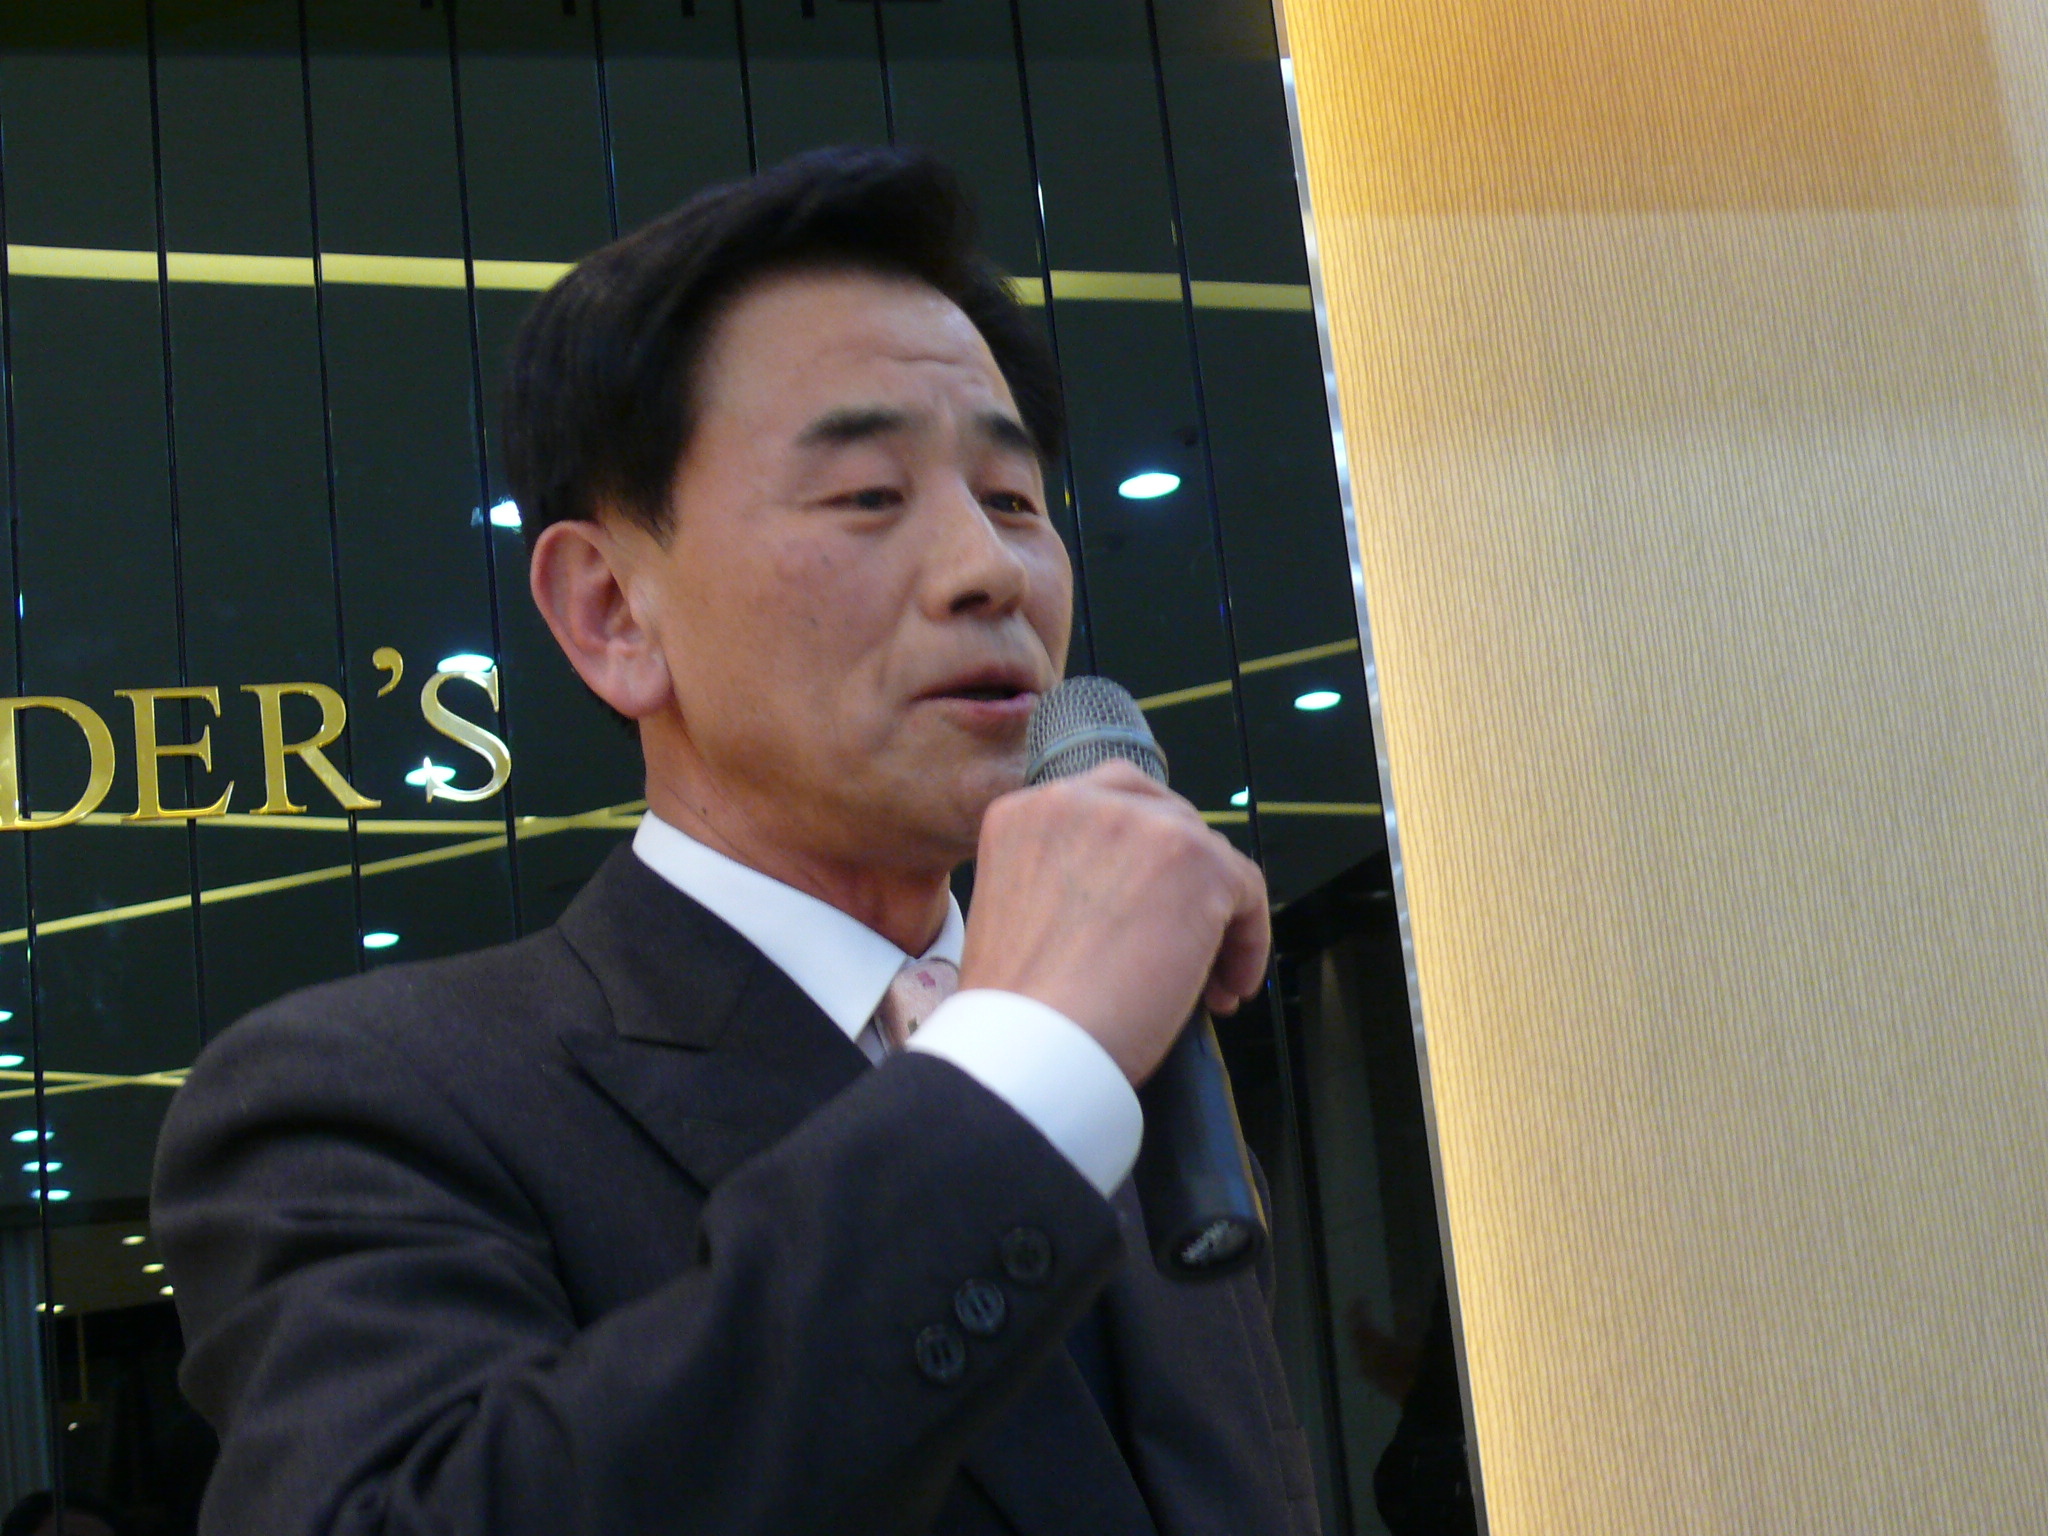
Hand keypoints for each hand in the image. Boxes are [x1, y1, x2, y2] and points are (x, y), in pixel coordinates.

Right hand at [959, 760, 1270, 1083]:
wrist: (1031, 1046)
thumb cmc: (1018, 1009)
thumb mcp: (1017, 912)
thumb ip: (1063, 880)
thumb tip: (1128, 898)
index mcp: (1027, 813)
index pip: (1108, 804)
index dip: (1140, 857)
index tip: (1151, 900)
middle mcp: (1080, 802)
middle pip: (1165, 819)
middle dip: (1181, 883)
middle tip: (1181, 941)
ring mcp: (1142, 825)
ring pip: (1208, 857)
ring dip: (1214, 918)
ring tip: (1207, 981)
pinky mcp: (1196, 861)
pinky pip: (1247, 892)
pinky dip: (1246, 943)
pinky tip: (1225, 988)